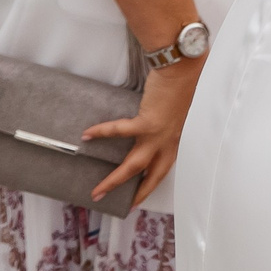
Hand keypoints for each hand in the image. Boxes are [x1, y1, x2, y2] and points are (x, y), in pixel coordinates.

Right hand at [81, 60, 200, 207]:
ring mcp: (158, 135)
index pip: (161, 172)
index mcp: (175, 141)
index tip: (137, 201)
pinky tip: (87, 135)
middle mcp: (168, 142)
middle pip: (148, 175)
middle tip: (113, 201)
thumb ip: (164, 125)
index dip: (149, 187)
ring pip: (133, 166)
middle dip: (130, 192)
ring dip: (114, 180)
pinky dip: (102, 132)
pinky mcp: (148, 121)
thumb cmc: (181, 86)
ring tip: (97, 190)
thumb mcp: (175, 113)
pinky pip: (120, 131)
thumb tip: (147, 127)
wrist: (183, 69)